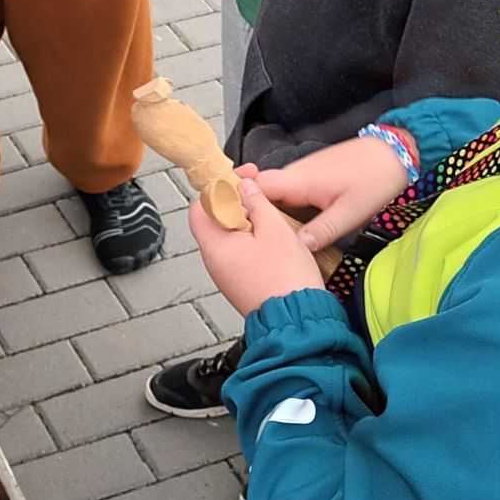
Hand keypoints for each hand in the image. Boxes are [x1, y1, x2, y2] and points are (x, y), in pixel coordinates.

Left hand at [192, 178, 324, 317]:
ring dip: (248, 223)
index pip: (200, 207)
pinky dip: (254, 242)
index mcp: (215, 247)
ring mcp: (228, 276)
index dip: (217, 188)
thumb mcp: (274, 229)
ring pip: (230, 238)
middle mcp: (215, 263)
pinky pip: (241, 255)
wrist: (299, 319)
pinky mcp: (242, 284)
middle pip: (216, 221)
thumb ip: (257, 203)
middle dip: (236, 204)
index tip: (238, 179)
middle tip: (258, 194)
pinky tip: (274, 240)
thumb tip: (245, 187)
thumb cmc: (286, 280)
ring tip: (270, 218)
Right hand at [249, 136, 412, 253]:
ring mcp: (303, 172)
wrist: (396, 152)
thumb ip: (321, 231)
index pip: (255, 186)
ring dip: (263, 208)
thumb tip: (296, 248)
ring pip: (273, 191)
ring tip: (255, 235)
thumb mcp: (351, 212)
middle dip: (246, 208)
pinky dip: (279, 205)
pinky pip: (286, 191)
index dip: (236, 199)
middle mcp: (295, 173)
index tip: (224, 220)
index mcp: (299, 181)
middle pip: (259, 189)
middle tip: (237, 236)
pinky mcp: (312, 175)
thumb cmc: (375, 180)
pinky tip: (283, 225)